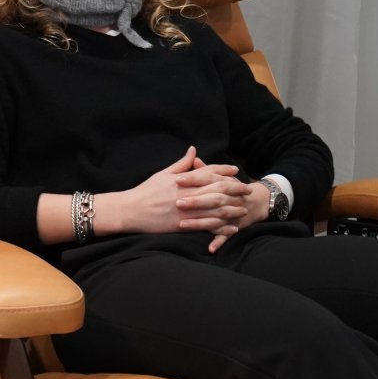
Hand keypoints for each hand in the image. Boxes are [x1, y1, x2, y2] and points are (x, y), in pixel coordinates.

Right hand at [105, 147, 244, 236]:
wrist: (131, 210)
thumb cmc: (145, 191)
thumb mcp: (163, 174)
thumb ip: (181, 164)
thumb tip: (193, 150)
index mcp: (183, 180)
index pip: (208, 172)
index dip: (224, 171)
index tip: (236, 171)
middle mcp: (187, 194)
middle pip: (216, 189)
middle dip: (234, 189)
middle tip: (247, 189)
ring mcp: (186, 210)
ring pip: (215, 208)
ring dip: (231, 208)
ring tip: (243, 209)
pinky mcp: (183, 225)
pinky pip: (206, 226)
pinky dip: (221, 227)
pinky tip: (231, 228)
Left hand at [175, 160, 265, 252]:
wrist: (256, 201)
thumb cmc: (232, 187)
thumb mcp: (221, 176)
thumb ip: (206, 170)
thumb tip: (194, 158)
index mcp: (223, 183)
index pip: (208, 178)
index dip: (193, 178)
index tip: (177, 179)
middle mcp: (228, 198)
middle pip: (212, 198)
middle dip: (195, 201)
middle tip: (177, 203)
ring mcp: (231, 214)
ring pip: (215, 219)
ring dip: (199, 223)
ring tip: (181, 225)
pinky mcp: (233, 227)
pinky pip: (226, 236)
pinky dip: (219, 242)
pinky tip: (210, 249)